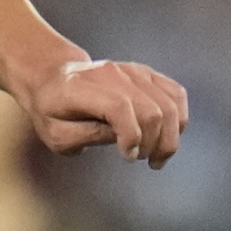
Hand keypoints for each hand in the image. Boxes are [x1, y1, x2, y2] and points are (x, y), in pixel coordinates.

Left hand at [18, 58, 188, 167]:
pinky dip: (179, 119)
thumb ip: (86, 136)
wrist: (52, 78)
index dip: (131, 136)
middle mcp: (110, 73)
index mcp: (80, 87)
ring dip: (170, 136)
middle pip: (151, 109)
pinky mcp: (145, 73)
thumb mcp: (55, 133)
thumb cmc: (52, 110)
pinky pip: (176, 94)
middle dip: (154, 143)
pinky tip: (167, 136)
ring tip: (156, 156)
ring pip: (170, 103)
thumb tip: (123, 139)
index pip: (119, 107)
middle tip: (143, 159)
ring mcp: (131, 70)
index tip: (129, 157)